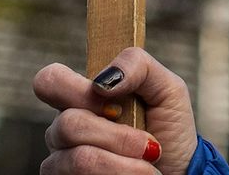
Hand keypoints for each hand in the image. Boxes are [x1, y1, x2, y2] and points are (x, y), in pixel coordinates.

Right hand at [34, 47, 199, 174]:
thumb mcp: (167, 88)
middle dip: (118, 136)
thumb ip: (137, 65)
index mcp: (82, 99)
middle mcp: (64, 129)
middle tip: (147, 143)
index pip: (49, 81)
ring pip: (80, 159)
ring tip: (147, 165)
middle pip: (68, 124)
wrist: (179, 170)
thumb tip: (102, 80)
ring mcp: (62, 161)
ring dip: (125, 163)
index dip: (76, 90)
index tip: (114, 104)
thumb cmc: (168, 129)